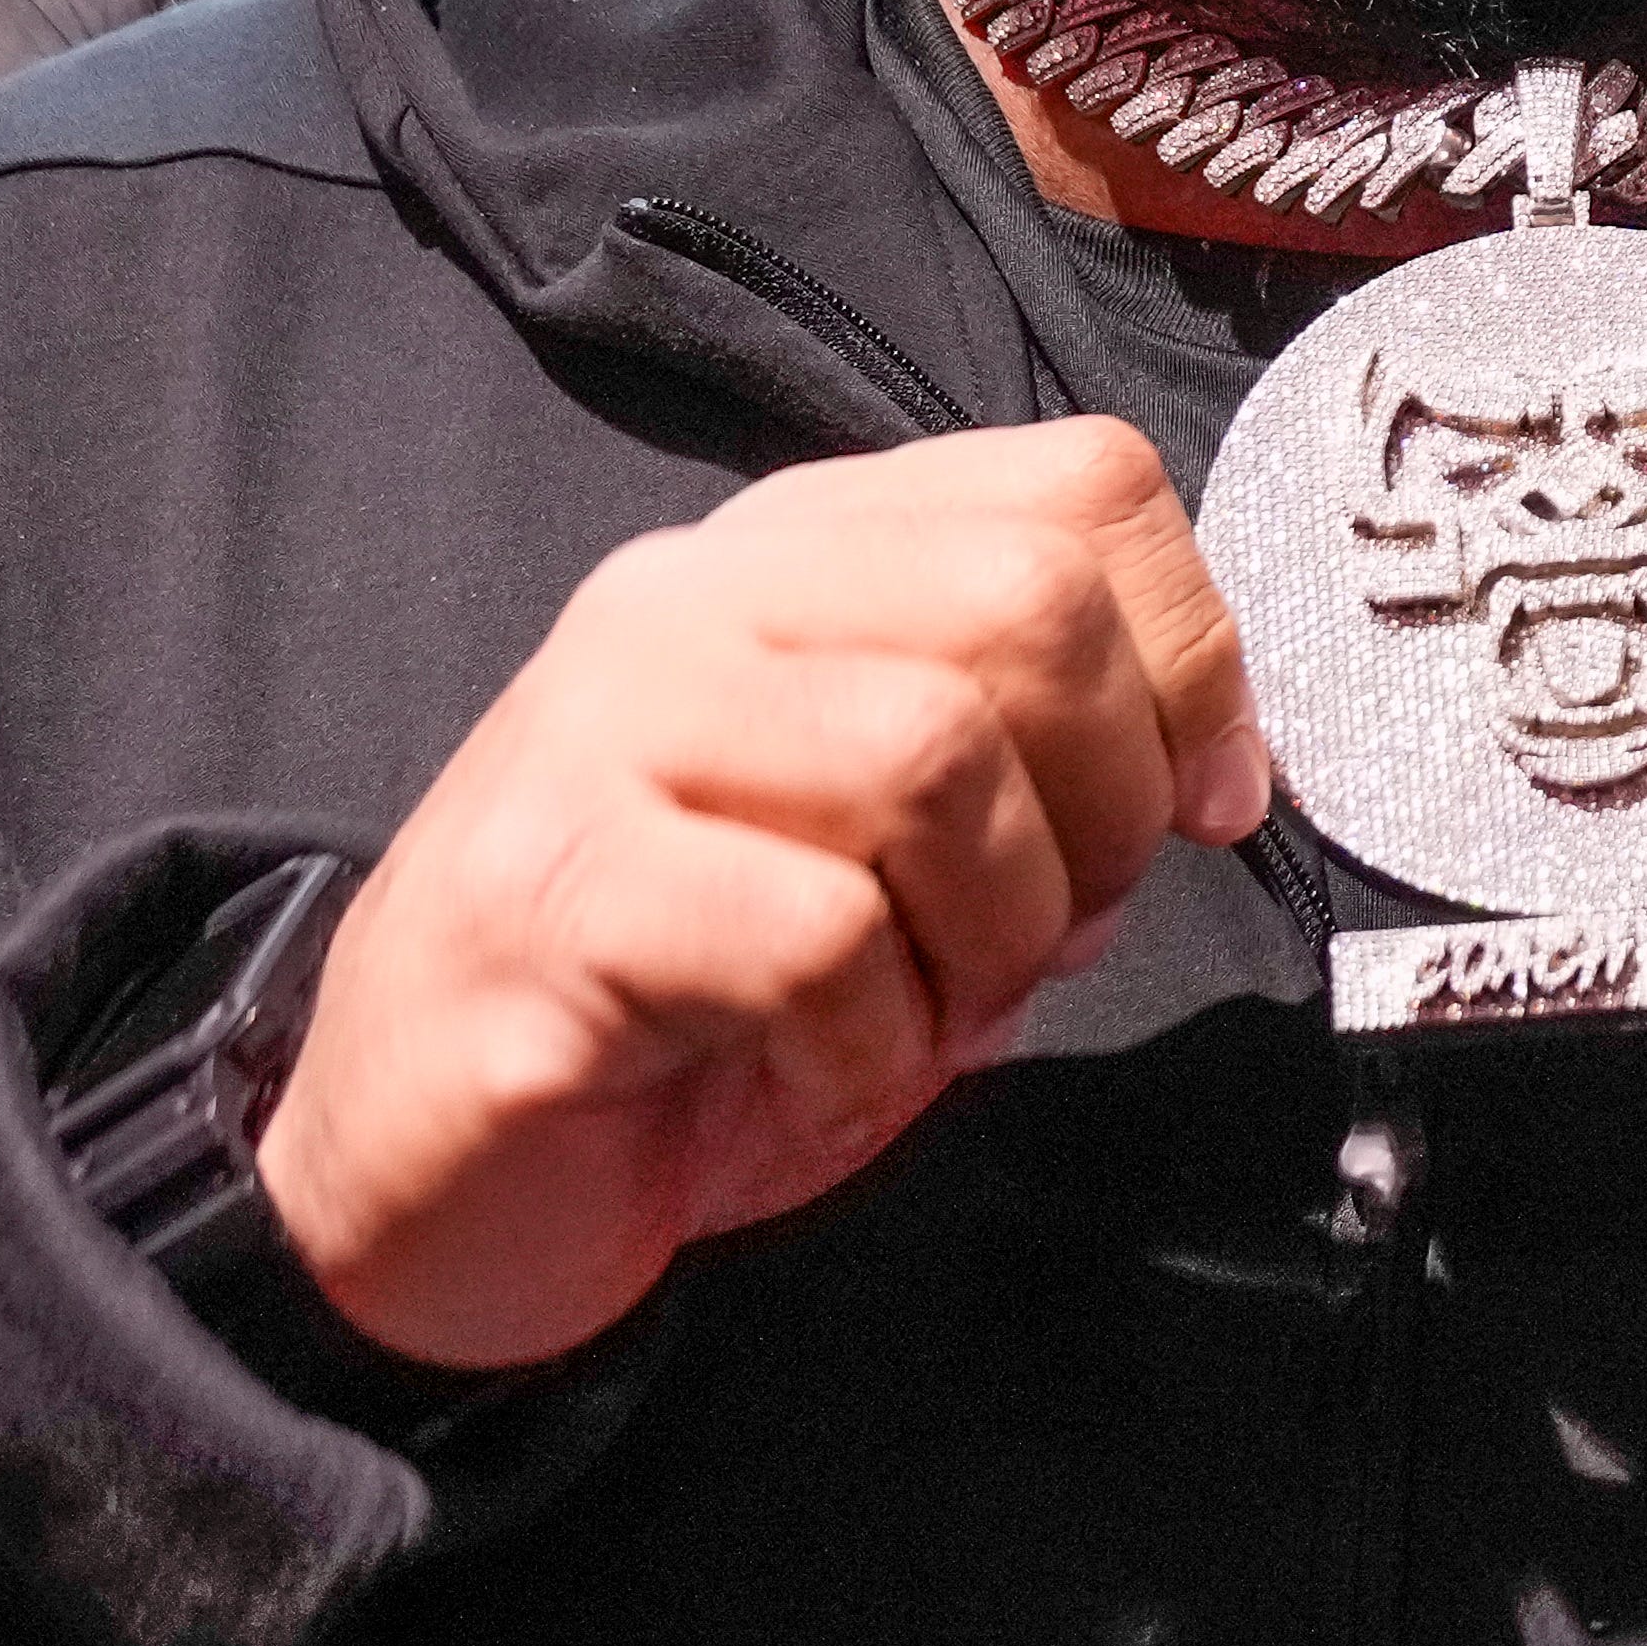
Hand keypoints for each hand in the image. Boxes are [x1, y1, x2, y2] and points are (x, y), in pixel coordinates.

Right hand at [258, 422, 1269, 1374]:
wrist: (428, 1159)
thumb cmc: (698, 1004)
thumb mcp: (911, 854)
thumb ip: (1047, 768)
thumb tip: (1218, 775)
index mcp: (802, 553)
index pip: (1082, 486)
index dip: (1194, 655)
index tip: (1202, 806)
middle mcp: (693, 600)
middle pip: (1024, 602)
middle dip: (1104, 805)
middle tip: (1049, 935)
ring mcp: (599, 732)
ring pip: (927, 755)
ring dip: (993, 932)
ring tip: (931, 1011)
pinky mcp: (546, 895)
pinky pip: (812, 936)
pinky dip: (875, 1044)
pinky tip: (818, 1074)